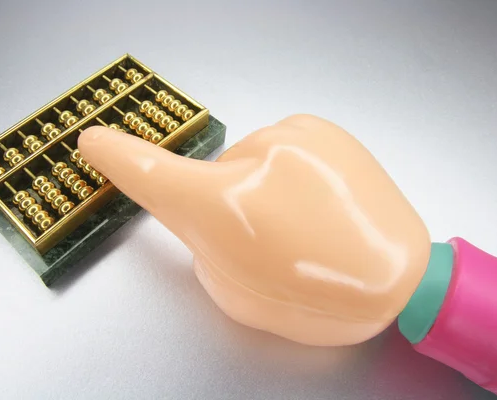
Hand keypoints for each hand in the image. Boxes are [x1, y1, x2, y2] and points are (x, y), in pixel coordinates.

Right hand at [78, 114, 430, 345]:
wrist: (403, 275)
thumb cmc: (319, 296)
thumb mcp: (236, 291)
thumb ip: (202, 244)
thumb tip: (202, 213)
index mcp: (226, 206)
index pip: (151, 172)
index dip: (116, 158)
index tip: (93, 142)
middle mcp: (254, 156)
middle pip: (210, 177)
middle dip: (223, 206)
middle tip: (266, 238)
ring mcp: (291, 135)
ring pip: (246, 161)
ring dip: (257, 188)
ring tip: (303, 222)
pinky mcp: (320, 128)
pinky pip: (278, 148)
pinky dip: (283, 172)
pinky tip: (316, 200)